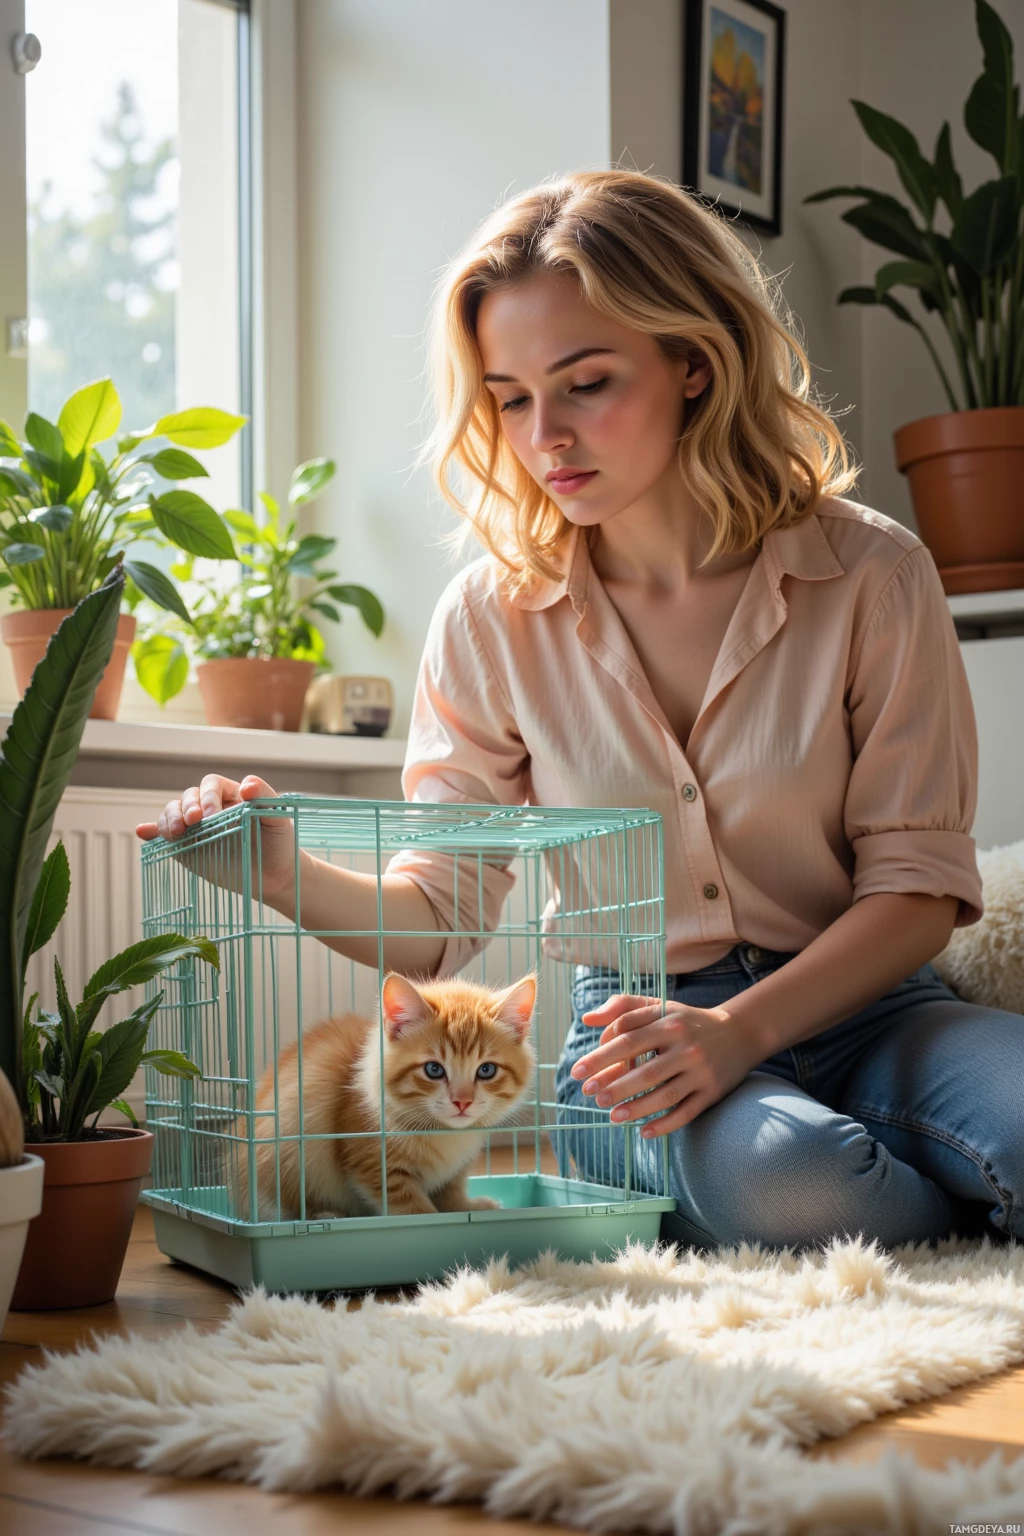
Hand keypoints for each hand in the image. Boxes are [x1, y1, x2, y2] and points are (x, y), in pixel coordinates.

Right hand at [135, 773, 295, 899]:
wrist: (274, 875)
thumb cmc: (278, 842)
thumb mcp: (278, 817)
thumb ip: (265, 798)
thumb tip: (247, 784)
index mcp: (230, 794)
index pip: (211, 785)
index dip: (207, 796)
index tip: (212, 815)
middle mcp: (209, 807)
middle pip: (187, 797)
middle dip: (184, 808)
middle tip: (192, 822)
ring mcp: (196, 828)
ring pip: (173, 814)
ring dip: (169, 819)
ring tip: (175, 832)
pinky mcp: (187, 847)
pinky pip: (165, 836)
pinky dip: (152, 832)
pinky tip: (142, 832)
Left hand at [569, 993, 764, 1136]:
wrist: (740, 1033)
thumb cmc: (688, 1021)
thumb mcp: (660, 1007)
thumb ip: (623, 1008)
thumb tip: (587, 1020)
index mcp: (669, 1022)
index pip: (629, 1039)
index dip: (601, 1056)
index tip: (578, 1072)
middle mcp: (686, 1047)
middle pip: (646, 1070)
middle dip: (615, 1085)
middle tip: (591, 1095)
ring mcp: (701, 1071)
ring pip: (666, 1094)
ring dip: (636, 1107)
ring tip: (611, 1116)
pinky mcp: (713, 1092)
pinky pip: (687, 1112)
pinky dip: (665, 1124)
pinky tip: (643, 1131)